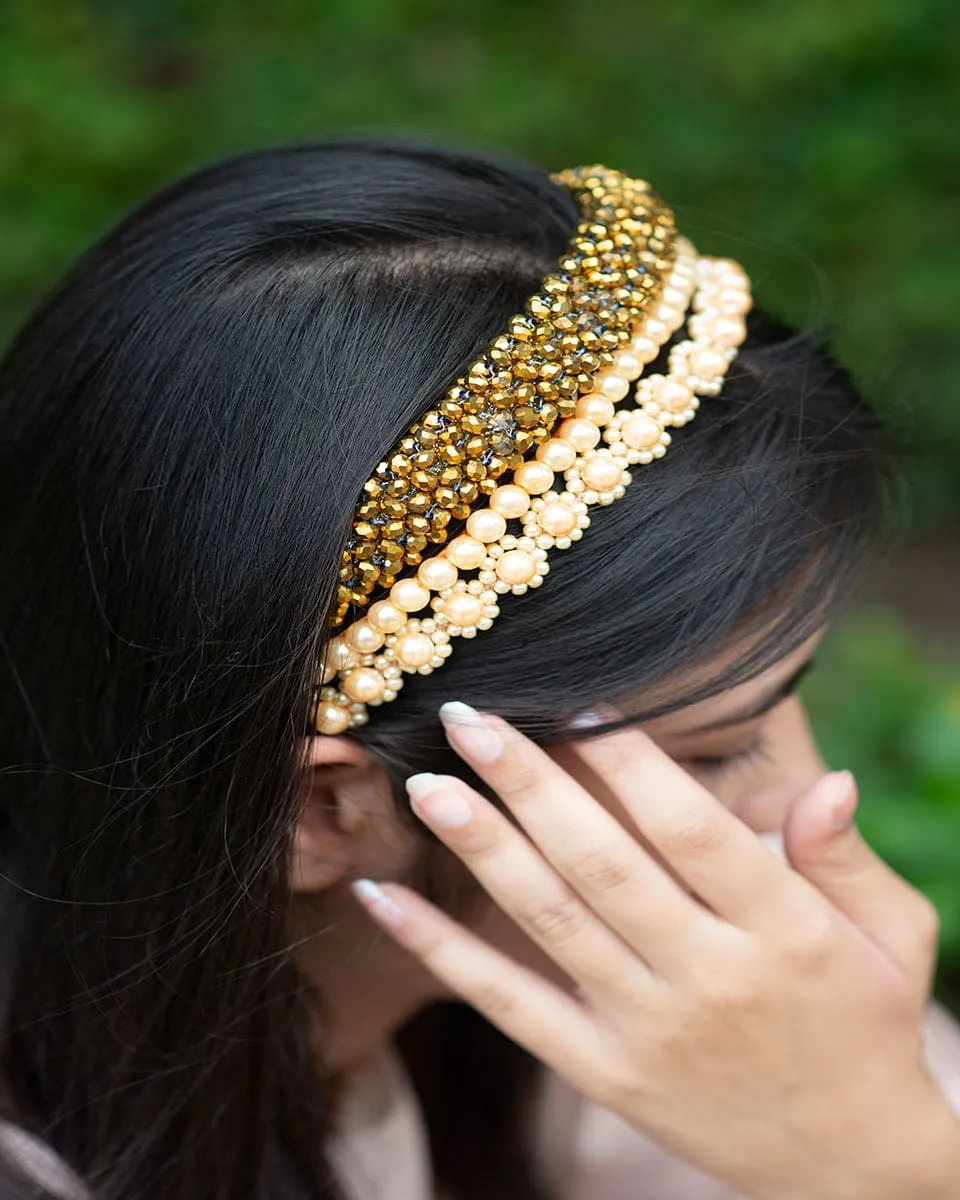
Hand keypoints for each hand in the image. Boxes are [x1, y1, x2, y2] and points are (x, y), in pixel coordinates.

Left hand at [349, 703, 959, 1199]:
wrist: (849, 1166)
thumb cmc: (867, 1025)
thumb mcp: (892, 937)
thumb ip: (848, 857)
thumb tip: (827, 781)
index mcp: (782, 933)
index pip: (691, 830)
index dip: (629, 762)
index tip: (577, 704)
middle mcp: (707, 978)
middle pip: (601, 865)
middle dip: (529, 784)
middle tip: (470, 719)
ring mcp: (647, 1031)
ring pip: (549, 923)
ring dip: (482, 849)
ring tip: (427, 788)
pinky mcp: (602, 1072)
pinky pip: (508, 1004)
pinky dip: (443, 951)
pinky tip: (386, 899)